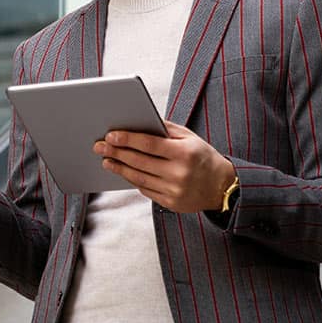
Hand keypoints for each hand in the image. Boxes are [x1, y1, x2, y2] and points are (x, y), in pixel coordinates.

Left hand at [93, 120, 235, 212]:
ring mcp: (175, 190)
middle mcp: (179, 173)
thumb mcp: (189, 137)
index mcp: (184, 153)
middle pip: (139, 162)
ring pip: (139, 178)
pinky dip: (132, 180)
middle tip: (99, 146)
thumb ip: (165, 128)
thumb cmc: (202, 156)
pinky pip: (146, 190)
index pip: (149, 144)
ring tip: (106, 160)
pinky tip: (123, 172)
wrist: (222, 186)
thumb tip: (138, 119)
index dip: (127, 139)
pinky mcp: (171, 203)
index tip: (110, 135)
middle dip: (116, 152)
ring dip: (119, 168)